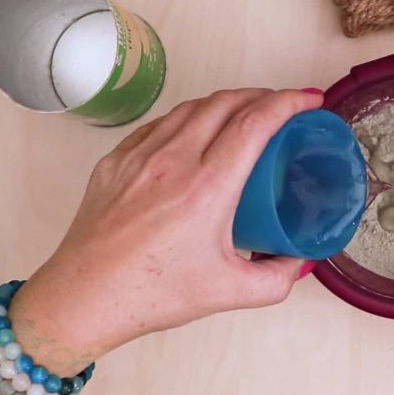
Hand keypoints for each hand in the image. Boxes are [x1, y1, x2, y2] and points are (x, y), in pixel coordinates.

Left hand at [6, 88, 322, 375]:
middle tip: (284, 107)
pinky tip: (199, 131)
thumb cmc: (152, 295)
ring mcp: (139, 156)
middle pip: (226, 102)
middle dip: (263, 95)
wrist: (84, 299)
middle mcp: (172, 162)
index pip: (254, 123)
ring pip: (191, 107)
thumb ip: (277, 277)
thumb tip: (300, 259)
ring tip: (246, 114)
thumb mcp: (231, 292)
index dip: (288, 101)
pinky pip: (160, 124)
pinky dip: (189, 117)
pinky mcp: (116, 161)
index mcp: (206, 188)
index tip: (309, 99)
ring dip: (226, 101)